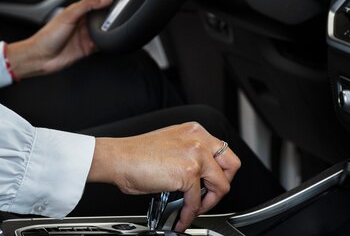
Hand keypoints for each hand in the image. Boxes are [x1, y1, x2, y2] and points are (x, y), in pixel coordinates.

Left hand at [5, 0, 112, 78]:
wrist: (41, 57)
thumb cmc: (48, 37)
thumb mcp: (68, 15)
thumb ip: (86, 5)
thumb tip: (103, 0)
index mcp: (76, 12)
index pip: (94, 4)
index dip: (103, 3)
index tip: (112, 3)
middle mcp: (81, 24)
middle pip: (100, 19)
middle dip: (107, 19)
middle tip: (113, 18)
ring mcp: (84, 37)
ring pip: (102, 32)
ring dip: (107, 31)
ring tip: (108, 30)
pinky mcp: (87, 49)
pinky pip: (100, 45)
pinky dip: (105, 43)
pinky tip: (104, 42)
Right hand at [88, 122, 240, 231]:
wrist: (118, 158)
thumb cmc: (135, 154)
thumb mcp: (171, 145)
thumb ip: (189, 154)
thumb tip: (200, 175)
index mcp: (195, 131)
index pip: (223, 151)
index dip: (219, 172)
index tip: (210, 183)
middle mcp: (198, 139)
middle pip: (231, 165)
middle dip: (222, 185)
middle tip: (208, 196)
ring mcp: (196, 154)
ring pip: (221, 185)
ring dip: (208, 202)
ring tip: (194, 209)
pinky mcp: (189, 172)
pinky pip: (197, 201)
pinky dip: (190, 214)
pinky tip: (181, 217)